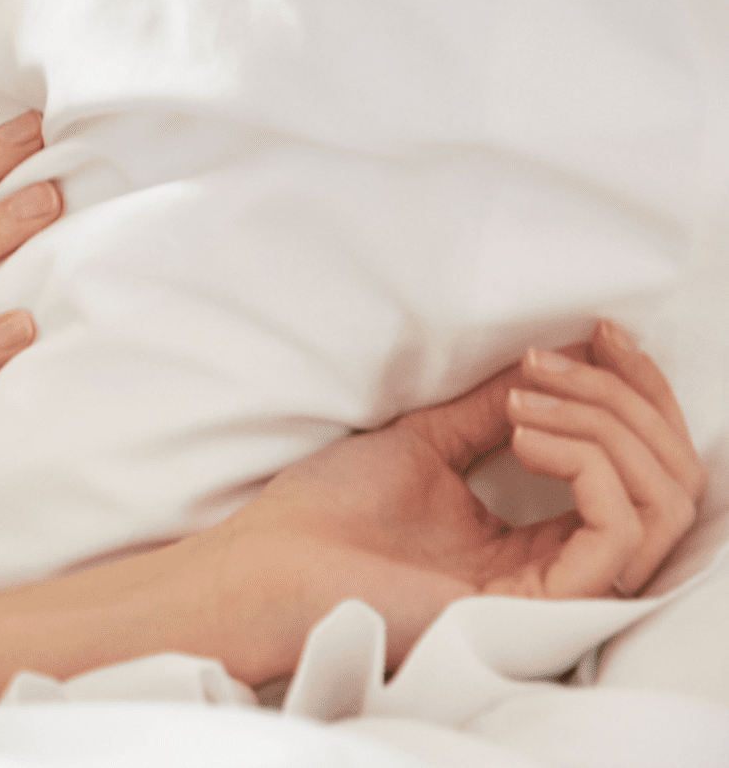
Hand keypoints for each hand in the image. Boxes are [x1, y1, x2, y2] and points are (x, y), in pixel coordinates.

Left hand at [215, 321, 705, 679]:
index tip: (601, 331)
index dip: (634, 393)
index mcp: (534, 536)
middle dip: (630, 399)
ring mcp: (548, 588)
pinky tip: (527, 431)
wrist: (271, 557)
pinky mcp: (533, 603)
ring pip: (656, 506)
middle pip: (664, 484)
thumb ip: (498, 406)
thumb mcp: (431, 436)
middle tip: (573, 353)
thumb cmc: (331, 507)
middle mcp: (555, 565)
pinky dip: (587, 461)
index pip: (636, 470)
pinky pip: (615, 532)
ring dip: (607, 424)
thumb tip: (559, 353)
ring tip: (531, 398)